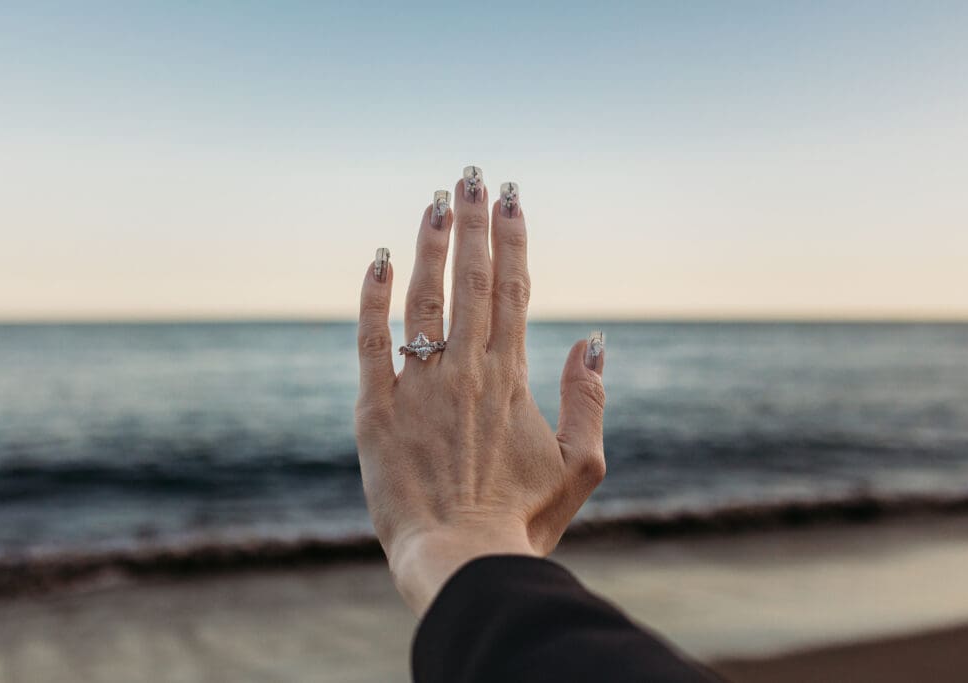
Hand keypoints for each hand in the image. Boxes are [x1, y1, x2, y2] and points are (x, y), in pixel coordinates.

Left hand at [354, 168, 606, 615]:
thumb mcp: (580, 466)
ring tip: (436, 199)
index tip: (513, 199)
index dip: (513, 241)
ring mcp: (420, 386)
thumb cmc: (521, 521)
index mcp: (512, 379)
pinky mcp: (377, 409)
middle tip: (475, 174)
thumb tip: (596, 340)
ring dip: (432, 245)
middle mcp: (467, 370)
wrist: (461, 560)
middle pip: (472, 280)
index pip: (514, 291)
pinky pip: (372, 341)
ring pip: (425, 299)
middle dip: (475, 223)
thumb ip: (589, 399)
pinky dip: (374, 298)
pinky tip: (379, 259)